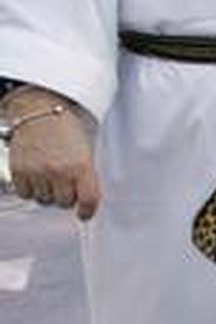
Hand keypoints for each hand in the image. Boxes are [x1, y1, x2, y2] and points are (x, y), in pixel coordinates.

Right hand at [4, 88, 99, 218]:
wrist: (40, 109)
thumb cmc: (67, 129)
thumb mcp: (86, 151)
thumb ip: (85, 176)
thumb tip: (83, 200)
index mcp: (82, 165)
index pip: (88, 200)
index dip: (87, 210)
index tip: (84, 213)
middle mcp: (59, 171)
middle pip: (64, 203)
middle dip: (66, 196)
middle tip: (64, 182)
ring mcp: (37, 171)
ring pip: (43, 200)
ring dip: (47, 192)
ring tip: (48, 175)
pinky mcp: (18, 170)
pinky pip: (25, 194)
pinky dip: (30, 189)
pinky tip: (34, 176)